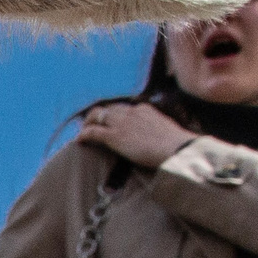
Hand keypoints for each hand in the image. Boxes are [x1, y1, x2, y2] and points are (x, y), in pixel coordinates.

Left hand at [76, 100, 194, 167]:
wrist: (177, 149)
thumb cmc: (178, 146)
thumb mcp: (167, 131)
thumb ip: (157, 130)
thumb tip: (157, 139)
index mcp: (145, 109)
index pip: (124, 108)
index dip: (113, 114)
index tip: (109, 120)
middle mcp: (131, 112)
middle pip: (108, 109)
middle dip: (98, 115)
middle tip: (91, 123)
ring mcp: (122, 123)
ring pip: (97, 116)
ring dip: (88, 123)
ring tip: (83, 131)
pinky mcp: (115, 136)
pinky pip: (93, 132)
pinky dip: (84, 134)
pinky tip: (79, 140)